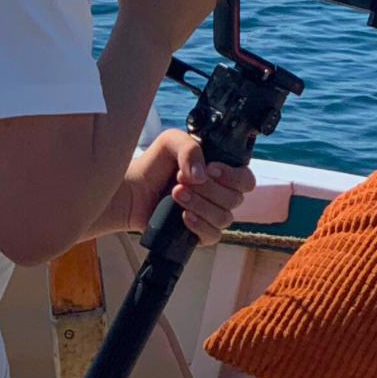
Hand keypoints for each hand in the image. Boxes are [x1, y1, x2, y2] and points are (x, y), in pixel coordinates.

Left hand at [118, 129, 256, 243]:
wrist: (131, 191)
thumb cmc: (153, 165)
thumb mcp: (171, 142)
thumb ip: (190, 148)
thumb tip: (203, 176)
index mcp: (221, 173)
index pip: (245, 179)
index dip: (232, 176)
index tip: (210, 169)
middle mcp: (219, 195)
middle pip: (236, 198)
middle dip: (209, 190)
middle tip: (181, 180)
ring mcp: (210, 215)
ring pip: (225, 217)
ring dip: (201, 205)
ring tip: (175, 194)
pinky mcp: (198, 233)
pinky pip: (213, 235)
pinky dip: (200, 226)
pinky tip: (184, 216)